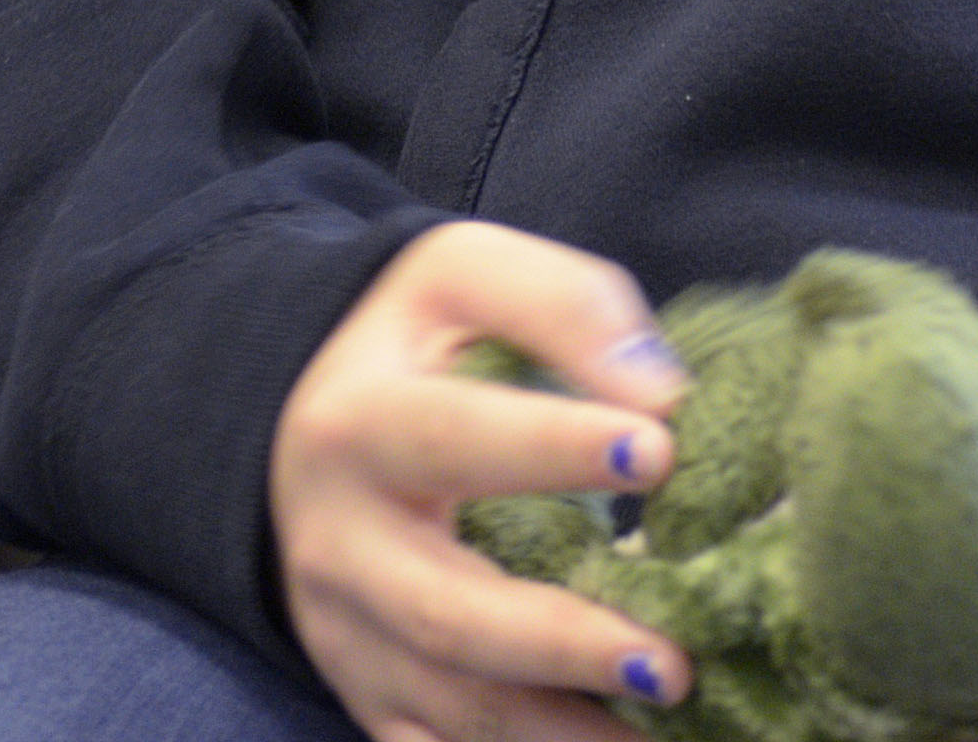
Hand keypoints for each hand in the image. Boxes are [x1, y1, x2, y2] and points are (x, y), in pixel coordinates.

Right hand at [271, 220, 697, 741]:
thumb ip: (558, 306)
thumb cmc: (414, 352)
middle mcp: (340, 547)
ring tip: (666, 729)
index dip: (551, 446)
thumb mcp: (459, 282)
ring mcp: (351, 640)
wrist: (306, 431)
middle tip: (672, 663)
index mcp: (356, 426)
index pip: (450, 437)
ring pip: (454, 710)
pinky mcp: (372, 701)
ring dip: (563, 733)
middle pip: (445, 614)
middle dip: (561, 644)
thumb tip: (660, 389)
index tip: (657, 449)